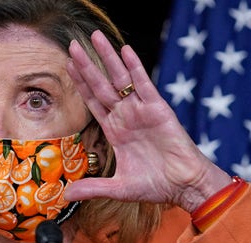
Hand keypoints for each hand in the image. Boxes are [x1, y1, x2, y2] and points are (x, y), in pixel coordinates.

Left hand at [64, 30, 229, 211]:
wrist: (184, 185)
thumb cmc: (156, 186)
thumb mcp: (118, 188)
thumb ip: (92, 188)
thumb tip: (66, 196)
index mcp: (116, 131)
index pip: (93, 102)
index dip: (80, 84)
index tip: (68, 67)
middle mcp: (126, 117)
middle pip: (101, 85)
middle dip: (86, 66)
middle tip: (72, 46)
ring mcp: (141, 110)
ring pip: (119, 80)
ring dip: (107, 58)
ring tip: (94, 37)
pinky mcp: (157, 109)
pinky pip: (143, 84)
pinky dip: (134, 67)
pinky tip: (125, 50)